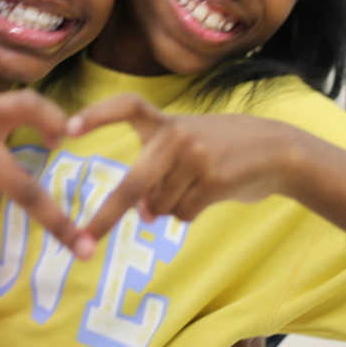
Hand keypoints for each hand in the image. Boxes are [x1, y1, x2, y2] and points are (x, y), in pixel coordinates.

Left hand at [67, 94, 303, 236]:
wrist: (277, 151)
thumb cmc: (224, 150)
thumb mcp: (188, 150)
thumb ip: (158, 175)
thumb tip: (143, 214)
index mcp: (166, 123)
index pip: (127, 107)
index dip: (97, 115)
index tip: (68, 130)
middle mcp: (177, 137)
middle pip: (133, 183)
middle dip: (106, 216)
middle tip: (84, 240)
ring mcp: (196, 159)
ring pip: (160, 206)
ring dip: (171, 207)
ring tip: (197, 186)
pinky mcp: (214, 181)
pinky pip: (182, 214)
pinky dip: (189, 213)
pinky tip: (210, 194)